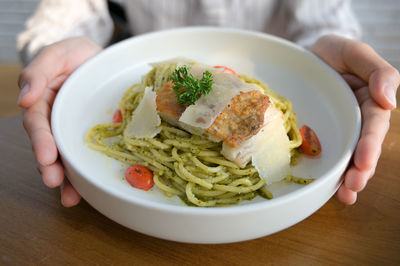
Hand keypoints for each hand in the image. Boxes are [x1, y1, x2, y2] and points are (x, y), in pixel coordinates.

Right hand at [18, 37, 101, 206]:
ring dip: (66, 178)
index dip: (40, 140)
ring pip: (65, 158)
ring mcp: (73, 131)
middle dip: (50, 166)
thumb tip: (24, 98)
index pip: (38, 123)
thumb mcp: (57, 54)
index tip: (45, 156)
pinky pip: (87, 156)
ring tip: (70, 195)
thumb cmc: (78, 56)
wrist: (104, 60)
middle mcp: (56, 121)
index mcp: (44, 102)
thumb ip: (38, 71)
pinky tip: (86, 191)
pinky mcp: (91, 137)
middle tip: (54, 180)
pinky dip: (85, 175)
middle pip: (49, 146)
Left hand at [311, 35, 398, 203]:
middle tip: (353, 186)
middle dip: (360, 169)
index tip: (364, 162)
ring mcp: (337, 129)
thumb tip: (390, 101)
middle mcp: (356, 119)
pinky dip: (328, 173)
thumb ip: (376, 71)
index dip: (370, 144)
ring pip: (347, 157)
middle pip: (362, 147)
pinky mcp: (319, 135)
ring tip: (346, 195)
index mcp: (369, 100)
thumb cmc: (330, 52)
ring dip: (348, 178)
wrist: (302, 57)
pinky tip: (329, 191)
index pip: (373, 124)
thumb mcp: (353, 52)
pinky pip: (325, 155)